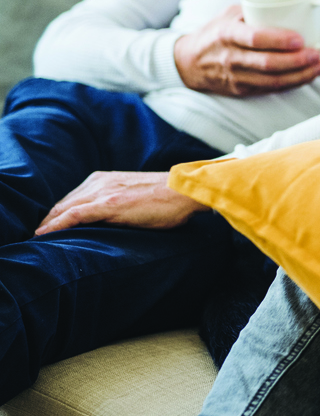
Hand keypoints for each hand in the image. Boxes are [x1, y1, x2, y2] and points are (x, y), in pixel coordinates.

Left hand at [35, 171, 208, 234]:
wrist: (185, 191)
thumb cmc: (168, 197)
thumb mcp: (135, 194)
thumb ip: (118, 200)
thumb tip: (111, 218)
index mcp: (106, 178)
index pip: (73, 198)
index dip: (58, 213)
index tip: (49, 227)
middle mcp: (100, 181)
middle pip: (63, 203)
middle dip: (49, 219)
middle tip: (39, 235)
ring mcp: (104, 192)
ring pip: (64, 208)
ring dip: (48, 223)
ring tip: (38, 237)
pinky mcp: (110, 204)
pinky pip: (74, 215)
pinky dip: (56, 224)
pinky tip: (44, 234)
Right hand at [174, 4, 319, 95]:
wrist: (189, 62)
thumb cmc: (215, 33)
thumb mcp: (229, 14)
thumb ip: (256, 9)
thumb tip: (292, 4)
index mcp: (227, 33)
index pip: (255, 38)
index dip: (280, 40)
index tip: (301, 39)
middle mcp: (231, 57)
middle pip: (269, 63)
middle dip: (298, 61)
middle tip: (317, 53)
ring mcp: (236, 77)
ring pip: (273, 81)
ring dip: (301, 75)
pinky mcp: (242, 90)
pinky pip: (271, 89)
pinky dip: (292, 84)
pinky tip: (307, 76)